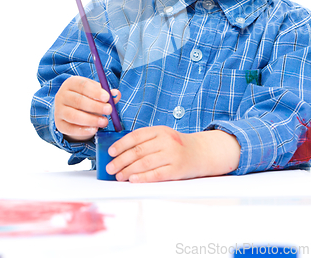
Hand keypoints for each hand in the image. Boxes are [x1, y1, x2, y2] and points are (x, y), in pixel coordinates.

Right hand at [54, 76, 119, 141]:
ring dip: (91, 120)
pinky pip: (70, 129)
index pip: (82, 85)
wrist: (73, 110)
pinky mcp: (59, 124)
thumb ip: (107, 94)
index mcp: (71, 83)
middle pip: (78, 101)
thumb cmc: (87, 98)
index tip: (107, 98)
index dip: (95, 92)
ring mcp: (58, 110)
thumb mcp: (96, 93)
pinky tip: (95, 129)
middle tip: (109, 110)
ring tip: (105, 122)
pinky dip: (83, 130)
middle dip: (95, 106)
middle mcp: (62, 95)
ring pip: (73, 116)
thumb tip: (117, 94)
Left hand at [105, 126, 240, 182]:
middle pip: (138, 151)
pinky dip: (142, 178)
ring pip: (145, 163)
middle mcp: (166, 140)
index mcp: (160, 130)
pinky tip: (133, 180)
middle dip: (121, 160)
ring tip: (118, 176)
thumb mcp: (162, 136)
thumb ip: (145, 141)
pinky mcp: (176, 169)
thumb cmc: (175, 145)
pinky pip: (156, 174)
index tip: (110, 152)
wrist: (200, 152)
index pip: (136, 136)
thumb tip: (120, 153)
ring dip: (128, 171)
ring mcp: (172, 155)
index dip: (121, 144)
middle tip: (110, 168)